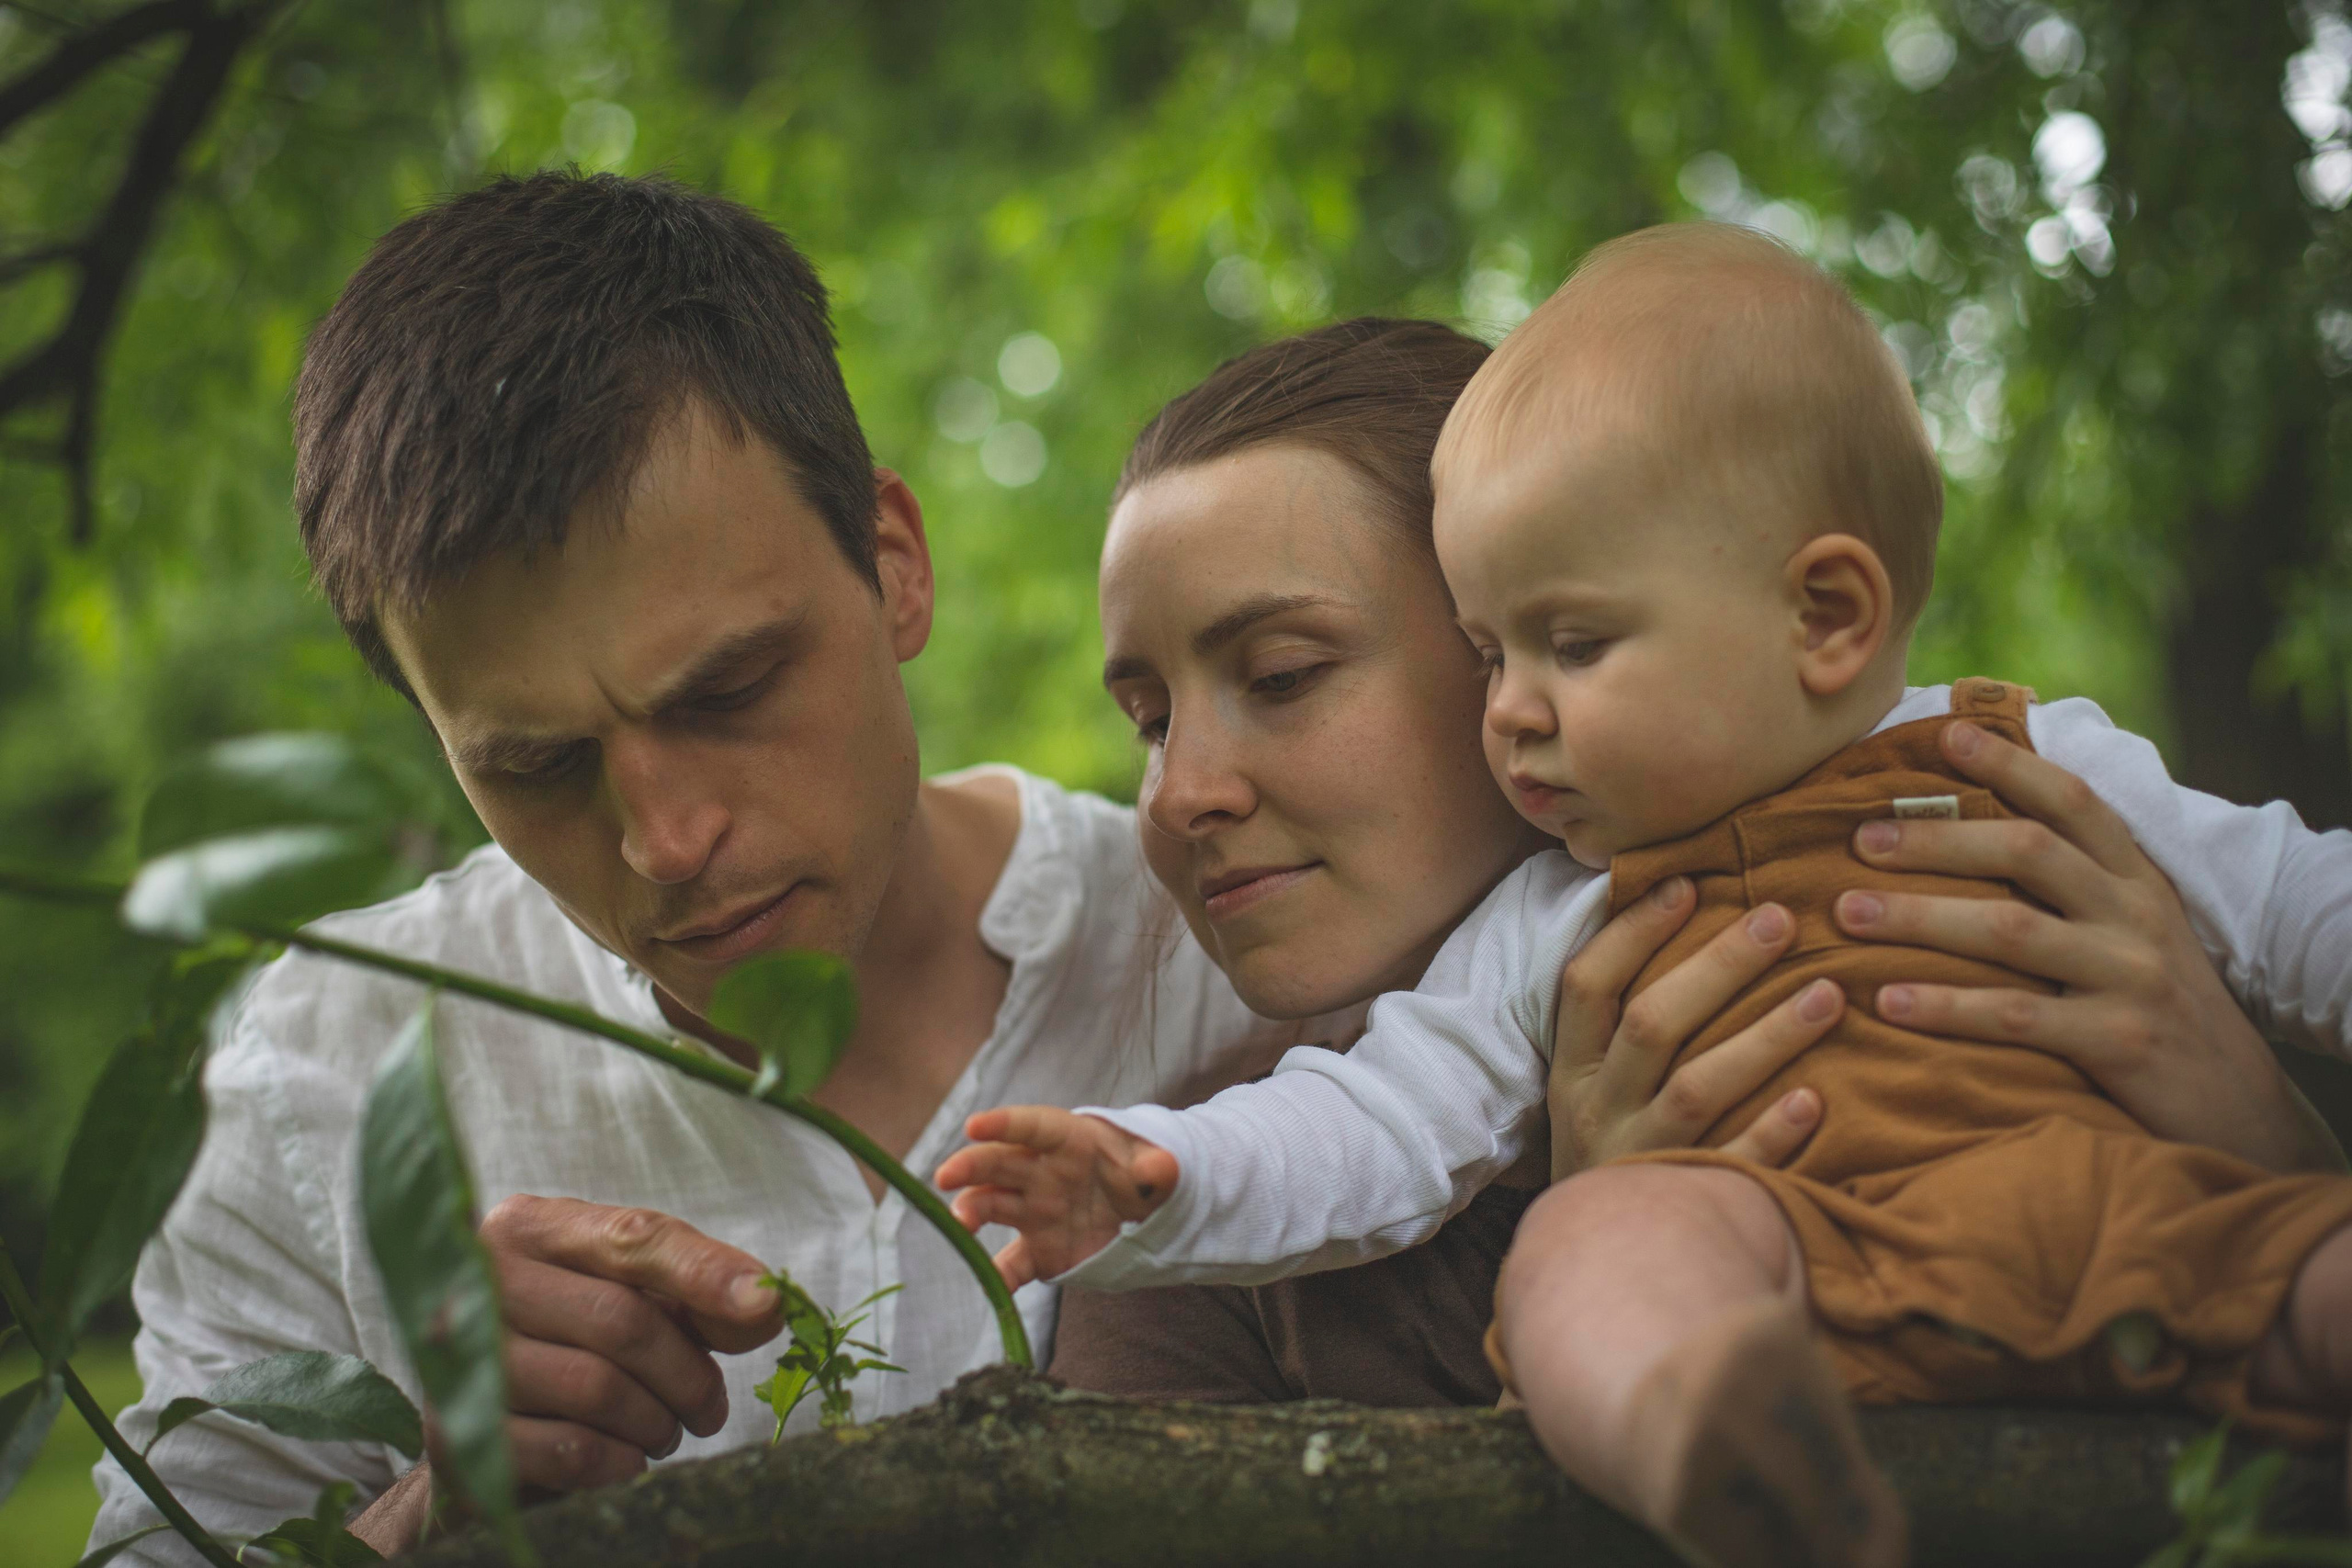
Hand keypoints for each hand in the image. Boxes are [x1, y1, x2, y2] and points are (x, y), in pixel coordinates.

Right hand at [355, 1193, 786, 1547]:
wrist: (480, 1424)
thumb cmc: (571, 1343)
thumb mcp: (634, 1298)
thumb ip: (699, 1293)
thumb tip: (766, 1305)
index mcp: (530, 1226)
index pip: (632, 1238)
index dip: (706, 1273)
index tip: (766, 1306)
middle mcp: (481, 1278)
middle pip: (623, 1320)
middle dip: (688, 1374)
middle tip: (708, 1409)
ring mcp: (459, 1356)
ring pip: (597, 1388)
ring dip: (656, 1422)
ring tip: (663, 1431)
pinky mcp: (454, 1432)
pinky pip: (567, 1450)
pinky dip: (618, 1462)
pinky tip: (626, 1459)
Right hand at [935, 1107, 1178, 1288]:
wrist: (1145, 1211)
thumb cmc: (1142, 1170)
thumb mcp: (1159, 1165)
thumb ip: (1158, 1167)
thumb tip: (1160, 1169)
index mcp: (1068, 1140)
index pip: (1032, 1126)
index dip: (1004, 1124)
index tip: (973, 1125)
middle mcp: (1040, 1172)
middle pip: (998, 1163)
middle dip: (970, 1167)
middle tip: (946, 1177)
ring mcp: (1035, 1211)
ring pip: (993, 1206)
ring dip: (972, 1212)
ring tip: (959, 1224)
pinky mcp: (1038, 1250)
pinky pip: (1013, 1265)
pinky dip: (1001, 1276)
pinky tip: (994, 1286)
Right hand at [1550, 877, 1839, 1180]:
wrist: (1600, 1267)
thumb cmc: (1609, 1152)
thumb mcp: (1588, 1089)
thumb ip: (1620, 1023)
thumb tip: (1674, 919)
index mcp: (1572, 1071)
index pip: (1587, 986)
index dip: (1632, 933)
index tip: (1687, 884)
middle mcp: (1598, 1110)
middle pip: (1652, 1025)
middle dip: (1718, 967)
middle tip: (1781, 919)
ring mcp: (1639, 1159)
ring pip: (1698, 1088)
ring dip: (1765, 1037)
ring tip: (1829, 995)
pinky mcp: (1682, 1204)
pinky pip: (1731, 1164)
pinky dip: (1772, 1134)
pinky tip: (1816, 1101)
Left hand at [1835, 719, 2339, 1172]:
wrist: (2240, 1108)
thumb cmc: (2158, 1008)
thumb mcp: (2134, 932)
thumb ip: (2074, 885)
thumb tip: (1975, 834)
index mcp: (2135, 879)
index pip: (2072, 801)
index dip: (2011, 763)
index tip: (1945, 734)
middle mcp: (2134, 915)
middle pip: (2026, 851)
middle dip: (1937, 839)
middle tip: (1858, 837)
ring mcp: (2129, 976)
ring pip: (2011, 930)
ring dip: (1921, 917)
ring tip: (1847, 913)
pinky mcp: (2119, 1042)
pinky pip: (2017, 1017)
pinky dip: (1948, 1007)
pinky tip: (1889, 1002)